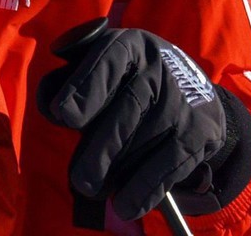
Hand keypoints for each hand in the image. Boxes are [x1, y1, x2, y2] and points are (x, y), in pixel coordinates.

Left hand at [37, 27, 250, 218]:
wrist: (193, 91)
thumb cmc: (125, 80)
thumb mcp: (97, 66)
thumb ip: (67, 80)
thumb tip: (50, 106)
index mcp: (129, 45)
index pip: (108, 60)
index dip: (86, 87)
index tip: (63, 115)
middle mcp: (160, 67)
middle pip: (129, 107)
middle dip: (100, 145)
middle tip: (78, 177)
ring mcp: (183, 100)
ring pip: (147, 139)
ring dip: (119, 170)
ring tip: (92, 189)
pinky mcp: (200, 132)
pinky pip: (171, 163)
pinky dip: (146, 188)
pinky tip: (126, 205)